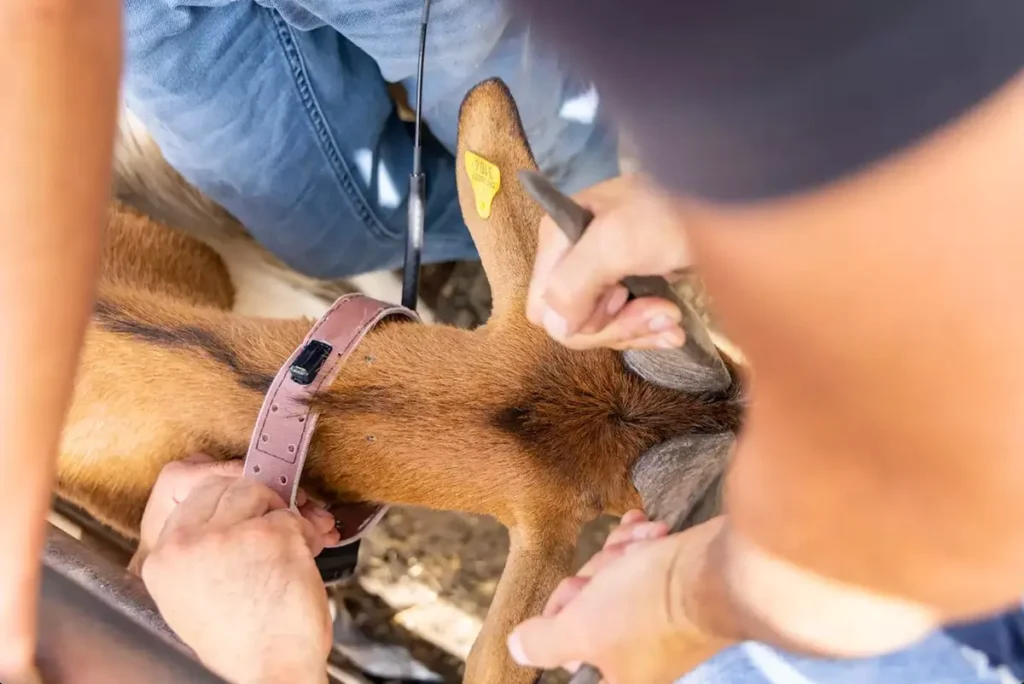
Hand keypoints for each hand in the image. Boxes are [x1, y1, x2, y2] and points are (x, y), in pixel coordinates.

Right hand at [141, 475, 331, 683]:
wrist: (269, 673)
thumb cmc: (243, 642)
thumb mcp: (193, 595)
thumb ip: (199, 549)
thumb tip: (230, 509)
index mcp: (162, 558)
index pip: (194, 494)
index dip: (230, 501)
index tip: (248, 513)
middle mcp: (187, 543)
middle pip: (228, 487)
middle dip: (257, 504)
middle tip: (273, 532)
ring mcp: (228, 536)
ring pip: (261, 494)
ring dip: (283, 518)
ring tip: (288, 553)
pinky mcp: (270, 535)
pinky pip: (293, 517)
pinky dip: (307, 535)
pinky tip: (303, 562)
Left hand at [508, 512, 731, 683]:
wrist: (721, 567)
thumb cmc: (651, 605)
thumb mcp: (582, 627)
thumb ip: (545, 641)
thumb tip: (519, 648)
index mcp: (620, 673)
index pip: (568, 643)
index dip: (566, 610)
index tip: (580, 599)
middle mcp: (643, 650)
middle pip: (591, 600)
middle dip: (600, 573)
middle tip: (617, 569)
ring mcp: (664, 615)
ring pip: (616, 571)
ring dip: (624, 551)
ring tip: (646, 544)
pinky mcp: (681, 582)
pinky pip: (645, 555)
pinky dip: (645, 539)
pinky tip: (653, 531)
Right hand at [526, 174, 690, 350]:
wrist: (724, 195)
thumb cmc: (669, 212)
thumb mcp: (616, 242)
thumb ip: (574, 283)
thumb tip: (558, 327)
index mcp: (558, 242)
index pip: (545, 309)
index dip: (581, 319)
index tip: (622, 301)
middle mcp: (574, 258)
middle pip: (576, 321)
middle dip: (619, 325)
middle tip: (663, 311)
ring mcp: (603, 272)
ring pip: (603, 326)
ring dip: (640, 328)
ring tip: (674, 317)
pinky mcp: (631, 283)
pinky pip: (627, 322)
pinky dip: (650, 328)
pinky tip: (673, 327)